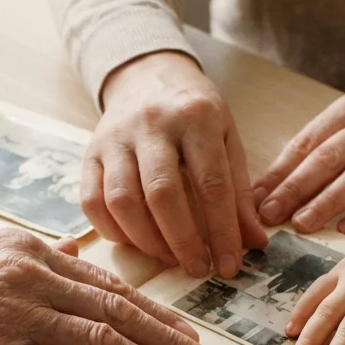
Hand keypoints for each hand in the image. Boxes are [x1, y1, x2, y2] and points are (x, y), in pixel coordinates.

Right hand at [0, 230, 222, 344]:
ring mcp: (11, 313)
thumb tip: (68, 261)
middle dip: (173, 341)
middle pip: (119, 311)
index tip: (184, 333)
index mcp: (24, 249)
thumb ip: (21, 262)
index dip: (153, 313)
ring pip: (104, 343)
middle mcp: (27, 275)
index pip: (105, 284)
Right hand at [85, 51, 268, 277]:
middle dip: (182, 241)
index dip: (222, 232)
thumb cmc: (194, 114)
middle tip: (198, 268)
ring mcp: (115, 138)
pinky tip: (136, 243)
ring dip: (146, 241)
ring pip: (121, 200)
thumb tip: (254, 243)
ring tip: (169, 258)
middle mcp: (151, 125)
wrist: (147, 75)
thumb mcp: (227, 139)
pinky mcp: (89, 153)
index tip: (231, 266)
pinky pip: (91, 201)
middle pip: (162, 193)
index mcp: (196, 118)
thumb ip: (239, 191)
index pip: (211, 184)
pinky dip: (112, 231)